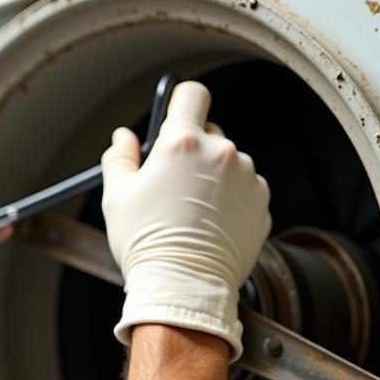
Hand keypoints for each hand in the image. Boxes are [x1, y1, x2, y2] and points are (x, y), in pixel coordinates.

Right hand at [101, 81, 270, 358]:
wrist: (184, 286)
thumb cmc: (147, 243)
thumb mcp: (117, 197)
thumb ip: (120, 158)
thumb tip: (123, 138)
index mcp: (182, 143)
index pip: (191, 94)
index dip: (180, 103)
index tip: (173, 117)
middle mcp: (221, 152)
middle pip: (209, 131)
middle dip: (191, 151)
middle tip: (172, 184)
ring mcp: (247, 178)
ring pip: (227, 163)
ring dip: (212, 178)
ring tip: (191, 213)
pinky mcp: (262, 204)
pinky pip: (244, 190)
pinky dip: (230, 201)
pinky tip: (210, 226)